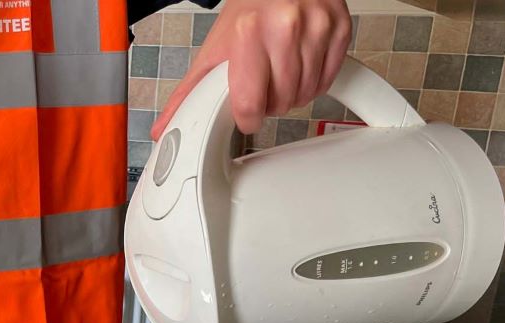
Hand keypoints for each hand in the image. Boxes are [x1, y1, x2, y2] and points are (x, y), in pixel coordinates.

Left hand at [152, 0, 351, 136]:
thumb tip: (165, 129)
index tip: (245, 114)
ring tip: (279, 71)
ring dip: (291, 94)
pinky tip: (300, 65)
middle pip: (281, 103)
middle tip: (262, 83)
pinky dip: (313, 82)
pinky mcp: (339, 28)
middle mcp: (285, 27)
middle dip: (270, 103)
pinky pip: (327, 79)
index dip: (247, 118)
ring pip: (305, 95)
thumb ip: (189, 93)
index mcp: (248, 31)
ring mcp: (316, 26)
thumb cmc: (248, 12)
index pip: (250, 103)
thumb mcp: (214, 50)